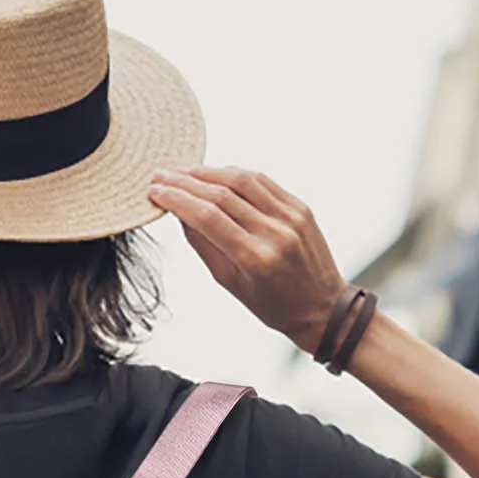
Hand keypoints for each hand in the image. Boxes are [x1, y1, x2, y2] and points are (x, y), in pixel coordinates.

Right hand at [148, 166, 346, 354]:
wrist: (323, 307)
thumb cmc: (272, 305)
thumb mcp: (230, 284)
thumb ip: (205, 246)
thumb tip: (180, 214)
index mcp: (255, 258)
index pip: (208, 217)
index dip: (177, 200)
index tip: (155, 192)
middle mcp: (274, 232)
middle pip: (222, 194)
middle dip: (186, 181)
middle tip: (160, 175)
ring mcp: (290, 216)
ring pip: (242, 180)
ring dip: (208, 171)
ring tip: (183, 170)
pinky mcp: (300, 207)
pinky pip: (263, 181)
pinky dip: (235, 173)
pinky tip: (215, 173)